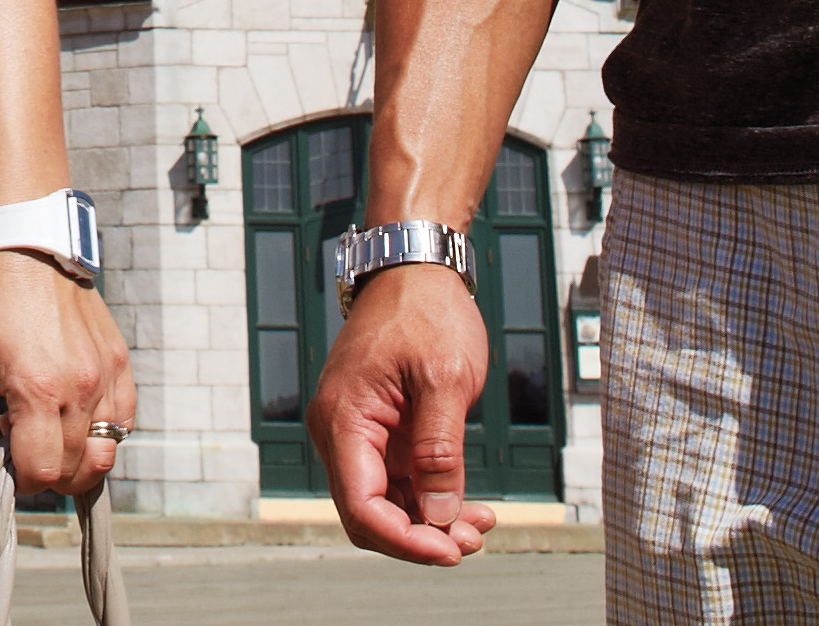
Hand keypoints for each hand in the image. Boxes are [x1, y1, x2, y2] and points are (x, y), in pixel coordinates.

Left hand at [0, 250, 130, 501]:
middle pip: (76, 470)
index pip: (43, 472)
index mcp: (37, 390)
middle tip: (21, 441)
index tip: (4, 458)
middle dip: (47, 472)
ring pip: (106, 454)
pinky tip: (74, 415)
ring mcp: (106, 375)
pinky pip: (124, 422)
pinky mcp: (121, 363)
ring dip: (78, 460)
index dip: (20, 479)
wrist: (26, 245)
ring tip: (47, 432)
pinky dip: (103, 435)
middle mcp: (80, 387)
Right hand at [311, 255, 494, 565]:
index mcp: (344, 419)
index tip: (452, 550)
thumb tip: (441, 517)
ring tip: (480, 525)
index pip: (362, 509)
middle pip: (369, 515)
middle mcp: (338, 431)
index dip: (406, 542)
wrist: (415, 267)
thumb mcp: (445, 379)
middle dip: (420, 537)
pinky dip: (429, 498)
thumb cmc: (427, 312)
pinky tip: (467, 504)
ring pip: (384, 503)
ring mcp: (355, 431)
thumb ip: (441, 452)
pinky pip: (395, 481)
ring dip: (429, 522)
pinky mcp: (375, 429)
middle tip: (473, 540)